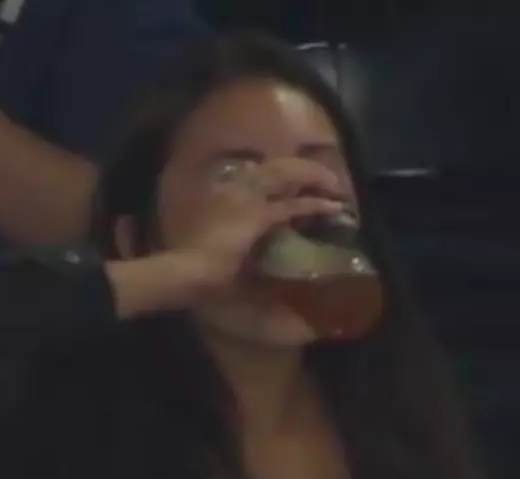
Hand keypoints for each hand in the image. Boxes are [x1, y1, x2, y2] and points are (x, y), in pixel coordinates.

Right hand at [166, 158, 344, 294]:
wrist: (185, 270)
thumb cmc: (192, 263)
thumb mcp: (211, 241)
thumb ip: (231, 235)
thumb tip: (250, 246)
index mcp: (219, 191)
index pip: (254, 174)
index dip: (277, 175)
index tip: (293, 181)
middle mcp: (233, 187)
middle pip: (274, 166)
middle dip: (301, 168)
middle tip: (322, 178)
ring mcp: (245, 198)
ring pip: (286, 174)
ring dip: (312, 176)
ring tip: (333, 184)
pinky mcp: (258, 215)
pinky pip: (293, 206)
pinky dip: (315, 205)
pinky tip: (333, 207)